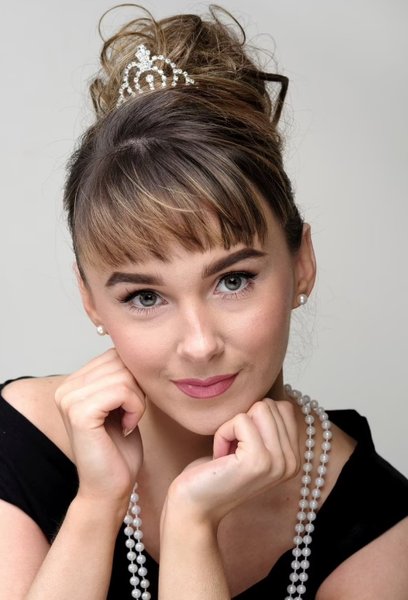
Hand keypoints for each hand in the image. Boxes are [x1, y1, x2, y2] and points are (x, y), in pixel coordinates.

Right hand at [55, 348, 144, 503]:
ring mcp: (69, 399)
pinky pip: (122, 390)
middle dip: (138, 388)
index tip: (132, 406)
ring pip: (124, 375)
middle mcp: (66, 387)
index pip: (115, 354)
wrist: (111, 489)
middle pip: (120, 362)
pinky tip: (128, 426)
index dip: (134, 377)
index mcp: (74, 382)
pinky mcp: (79, 412)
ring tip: (129, 422)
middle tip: (132, 416)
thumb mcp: (123, 403)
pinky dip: (136, 407)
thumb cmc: (120, 450)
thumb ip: (121, 375)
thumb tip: (136, 350)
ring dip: (139, 400)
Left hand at [166, 399, 299, 525]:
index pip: (283, 407)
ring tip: (228, 454)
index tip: (243, 445)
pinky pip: (239, 420)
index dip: (254, 418)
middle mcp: (292, 462)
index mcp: (294, 458)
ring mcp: (278, 462)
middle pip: (271, 405)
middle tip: (233, 451)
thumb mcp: (251, 444)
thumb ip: (268, 426)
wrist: (194, 505)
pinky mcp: (258, 460)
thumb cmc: (216, 472)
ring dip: (233, 427)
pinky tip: (221, 458)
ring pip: (259, 408)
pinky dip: (222, 434)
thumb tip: (273, 400)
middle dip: (243, 421)